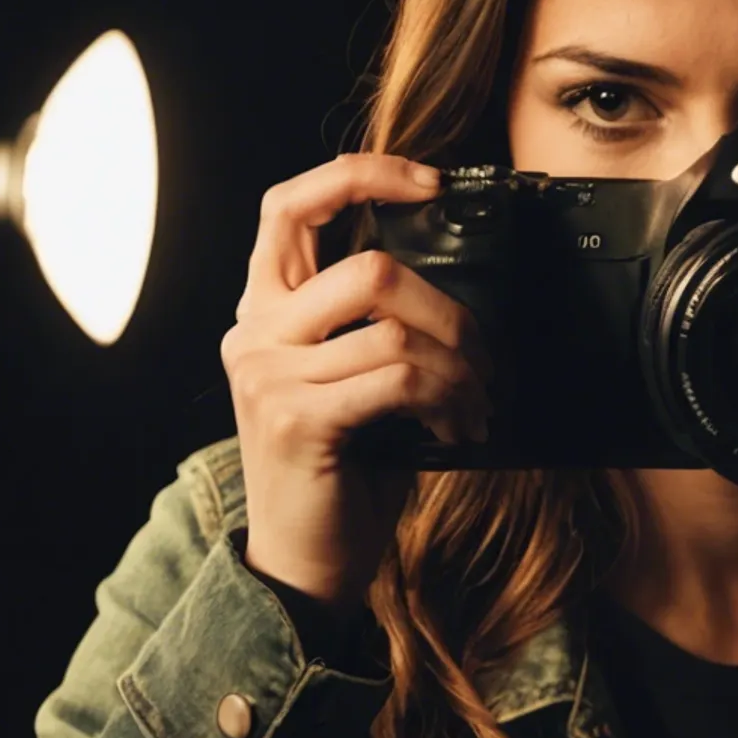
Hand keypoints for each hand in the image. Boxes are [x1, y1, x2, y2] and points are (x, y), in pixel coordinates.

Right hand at [225, 152, 489, 606]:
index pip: (290, 204)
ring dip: (460, 368)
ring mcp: (269, 376)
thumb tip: (458, 285)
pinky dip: (446, 399)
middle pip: (370, 270)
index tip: (427, 183)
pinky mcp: (298, 419)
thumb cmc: (344, 467)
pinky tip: (457, 427)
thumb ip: (372, 322)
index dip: (360, 176)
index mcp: (264, 308)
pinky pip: (398, 379)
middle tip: (483, 359)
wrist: (303, 561)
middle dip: (450, 312)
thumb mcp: (350, 378)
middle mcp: (254, 332)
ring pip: (395, 329)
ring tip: (475, 403)